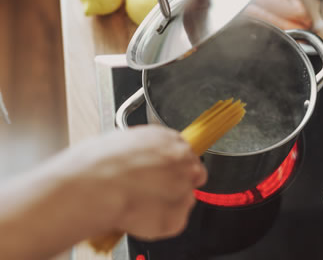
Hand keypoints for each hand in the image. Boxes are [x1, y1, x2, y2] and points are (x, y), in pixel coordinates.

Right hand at [0, 125, 206, 259]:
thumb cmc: (97, 162)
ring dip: (167, 203)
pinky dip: (160, 223)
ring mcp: (183, 187)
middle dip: (176, 182)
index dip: (173, 165)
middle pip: (192, 173)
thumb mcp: (123, 140)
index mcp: (168, 138)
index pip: (185, 152)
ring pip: (184, 198)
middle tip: (152, 190)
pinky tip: (140, 216)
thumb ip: (144, 149)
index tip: (164, 172)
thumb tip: (143, 156)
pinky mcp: (177, 215)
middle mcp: (181, 159)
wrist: (91, 187)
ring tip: (140, 204)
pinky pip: (174, 221)